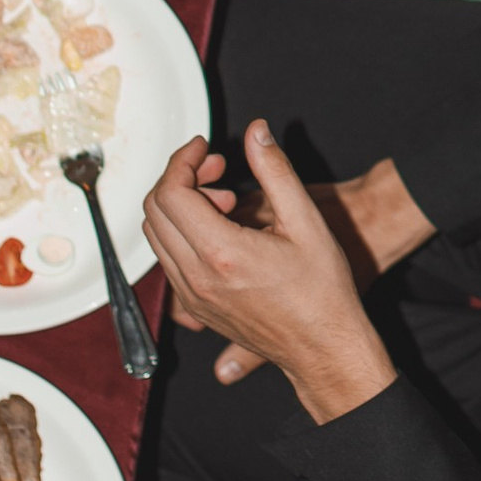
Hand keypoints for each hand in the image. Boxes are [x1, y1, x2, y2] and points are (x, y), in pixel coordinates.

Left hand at [142, 128, 395, 420]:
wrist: (325, 348)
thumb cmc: (323, 291)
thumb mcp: (306, 222)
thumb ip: (276, 170)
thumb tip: (257, 132)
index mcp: (222, 254)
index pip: (172, 192)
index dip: (183, 160)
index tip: (204, 146)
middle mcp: (197, 278)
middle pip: (155, 210)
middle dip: (181, 177)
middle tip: (217, 168)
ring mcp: (192, 297)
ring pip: (156, 235)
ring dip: (179, 205)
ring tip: (225, 199)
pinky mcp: (195, 308)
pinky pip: (168, 260)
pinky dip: (182, 232)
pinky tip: (221, 230)